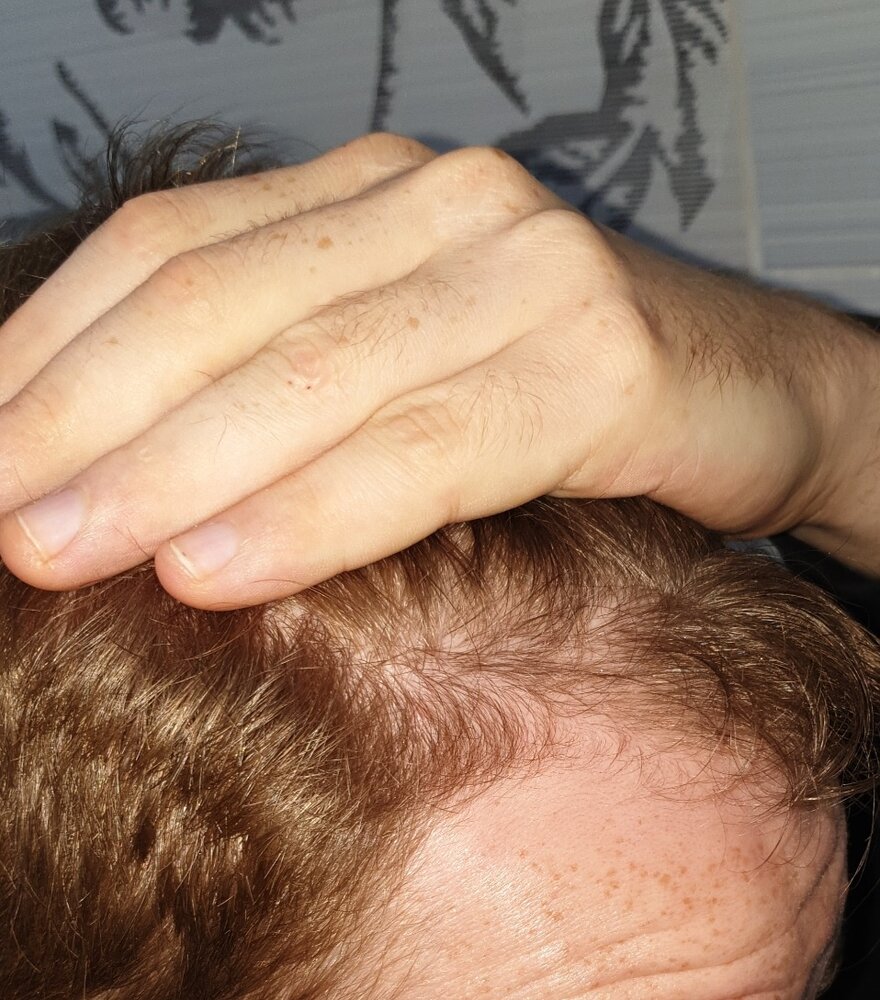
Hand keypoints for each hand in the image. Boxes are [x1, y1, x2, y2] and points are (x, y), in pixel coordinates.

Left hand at [0, 133, 873, 607]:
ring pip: (309, 371)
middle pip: (217, 305)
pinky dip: (311, 509)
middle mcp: (440, 204)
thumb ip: (282, 385)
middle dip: (80, 419)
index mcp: (372, 192)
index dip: (52, 350)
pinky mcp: (597, 360)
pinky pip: (426, 445)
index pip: (171, 249)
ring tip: (57, 553)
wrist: (754, 391)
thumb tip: (120, 476)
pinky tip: (214, 570)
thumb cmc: (560, 393)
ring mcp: (524, 270)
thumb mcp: (407, 362)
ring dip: (165, 471)